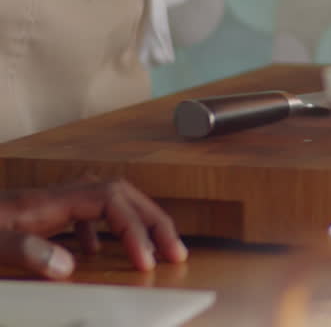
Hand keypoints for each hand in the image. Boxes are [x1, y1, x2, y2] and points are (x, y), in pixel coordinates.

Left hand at [0, 178, 186, 279]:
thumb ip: (25, 251)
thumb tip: (71, 265)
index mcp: (46, 202)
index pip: (111, 201)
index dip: (136, 229)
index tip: (146, 262)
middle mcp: (50, 199)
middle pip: (119, 194)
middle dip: (152, 219)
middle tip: (176, 250)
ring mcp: (42, 208)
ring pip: (105, 201)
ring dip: (134, 221)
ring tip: (154, 248)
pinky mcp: (33, 220)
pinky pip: (82, 215)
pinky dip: (102, 230)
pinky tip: (95, 252)